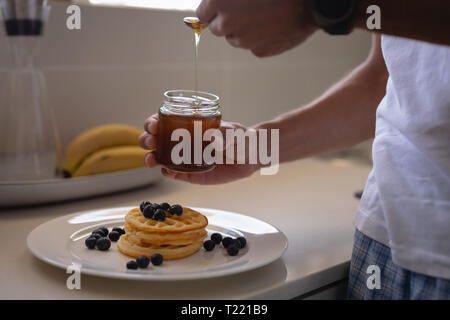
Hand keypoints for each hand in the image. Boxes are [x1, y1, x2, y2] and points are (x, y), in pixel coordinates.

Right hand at [139, 114, 259, 184]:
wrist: (251, 157)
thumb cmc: (240, 138)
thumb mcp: (233, 133)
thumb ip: (223, 135)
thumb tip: (211, 138)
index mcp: (189, 125)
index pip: (164, 121)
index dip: (153, 122)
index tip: (153, 124)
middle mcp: (183, 141)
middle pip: (156, 139)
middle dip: (147, 140)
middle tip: (151, 142)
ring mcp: (185, 159)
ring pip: (160, 157)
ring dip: (152, 158)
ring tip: (151, 160)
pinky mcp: (191, 174)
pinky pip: (174, 174)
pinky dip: (168, 173)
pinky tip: (166, 171)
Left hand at [196, 0, 317, 56]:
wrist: (309, 1)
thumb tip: (220, 0)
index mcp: (219, 2)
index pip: (202, 15)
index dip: (212, 9)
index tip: (221, 7)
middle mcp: (228, 24)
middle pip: (217, 29)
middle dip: (226, 20)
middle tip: (245, 8)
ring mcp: (245, 41)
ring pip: (236, 39)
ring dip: (243, 29)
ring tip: (262, 14)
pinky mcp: (261, 51)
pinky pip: (254, 46)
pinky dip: (260, 38)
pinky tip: (272, 24)